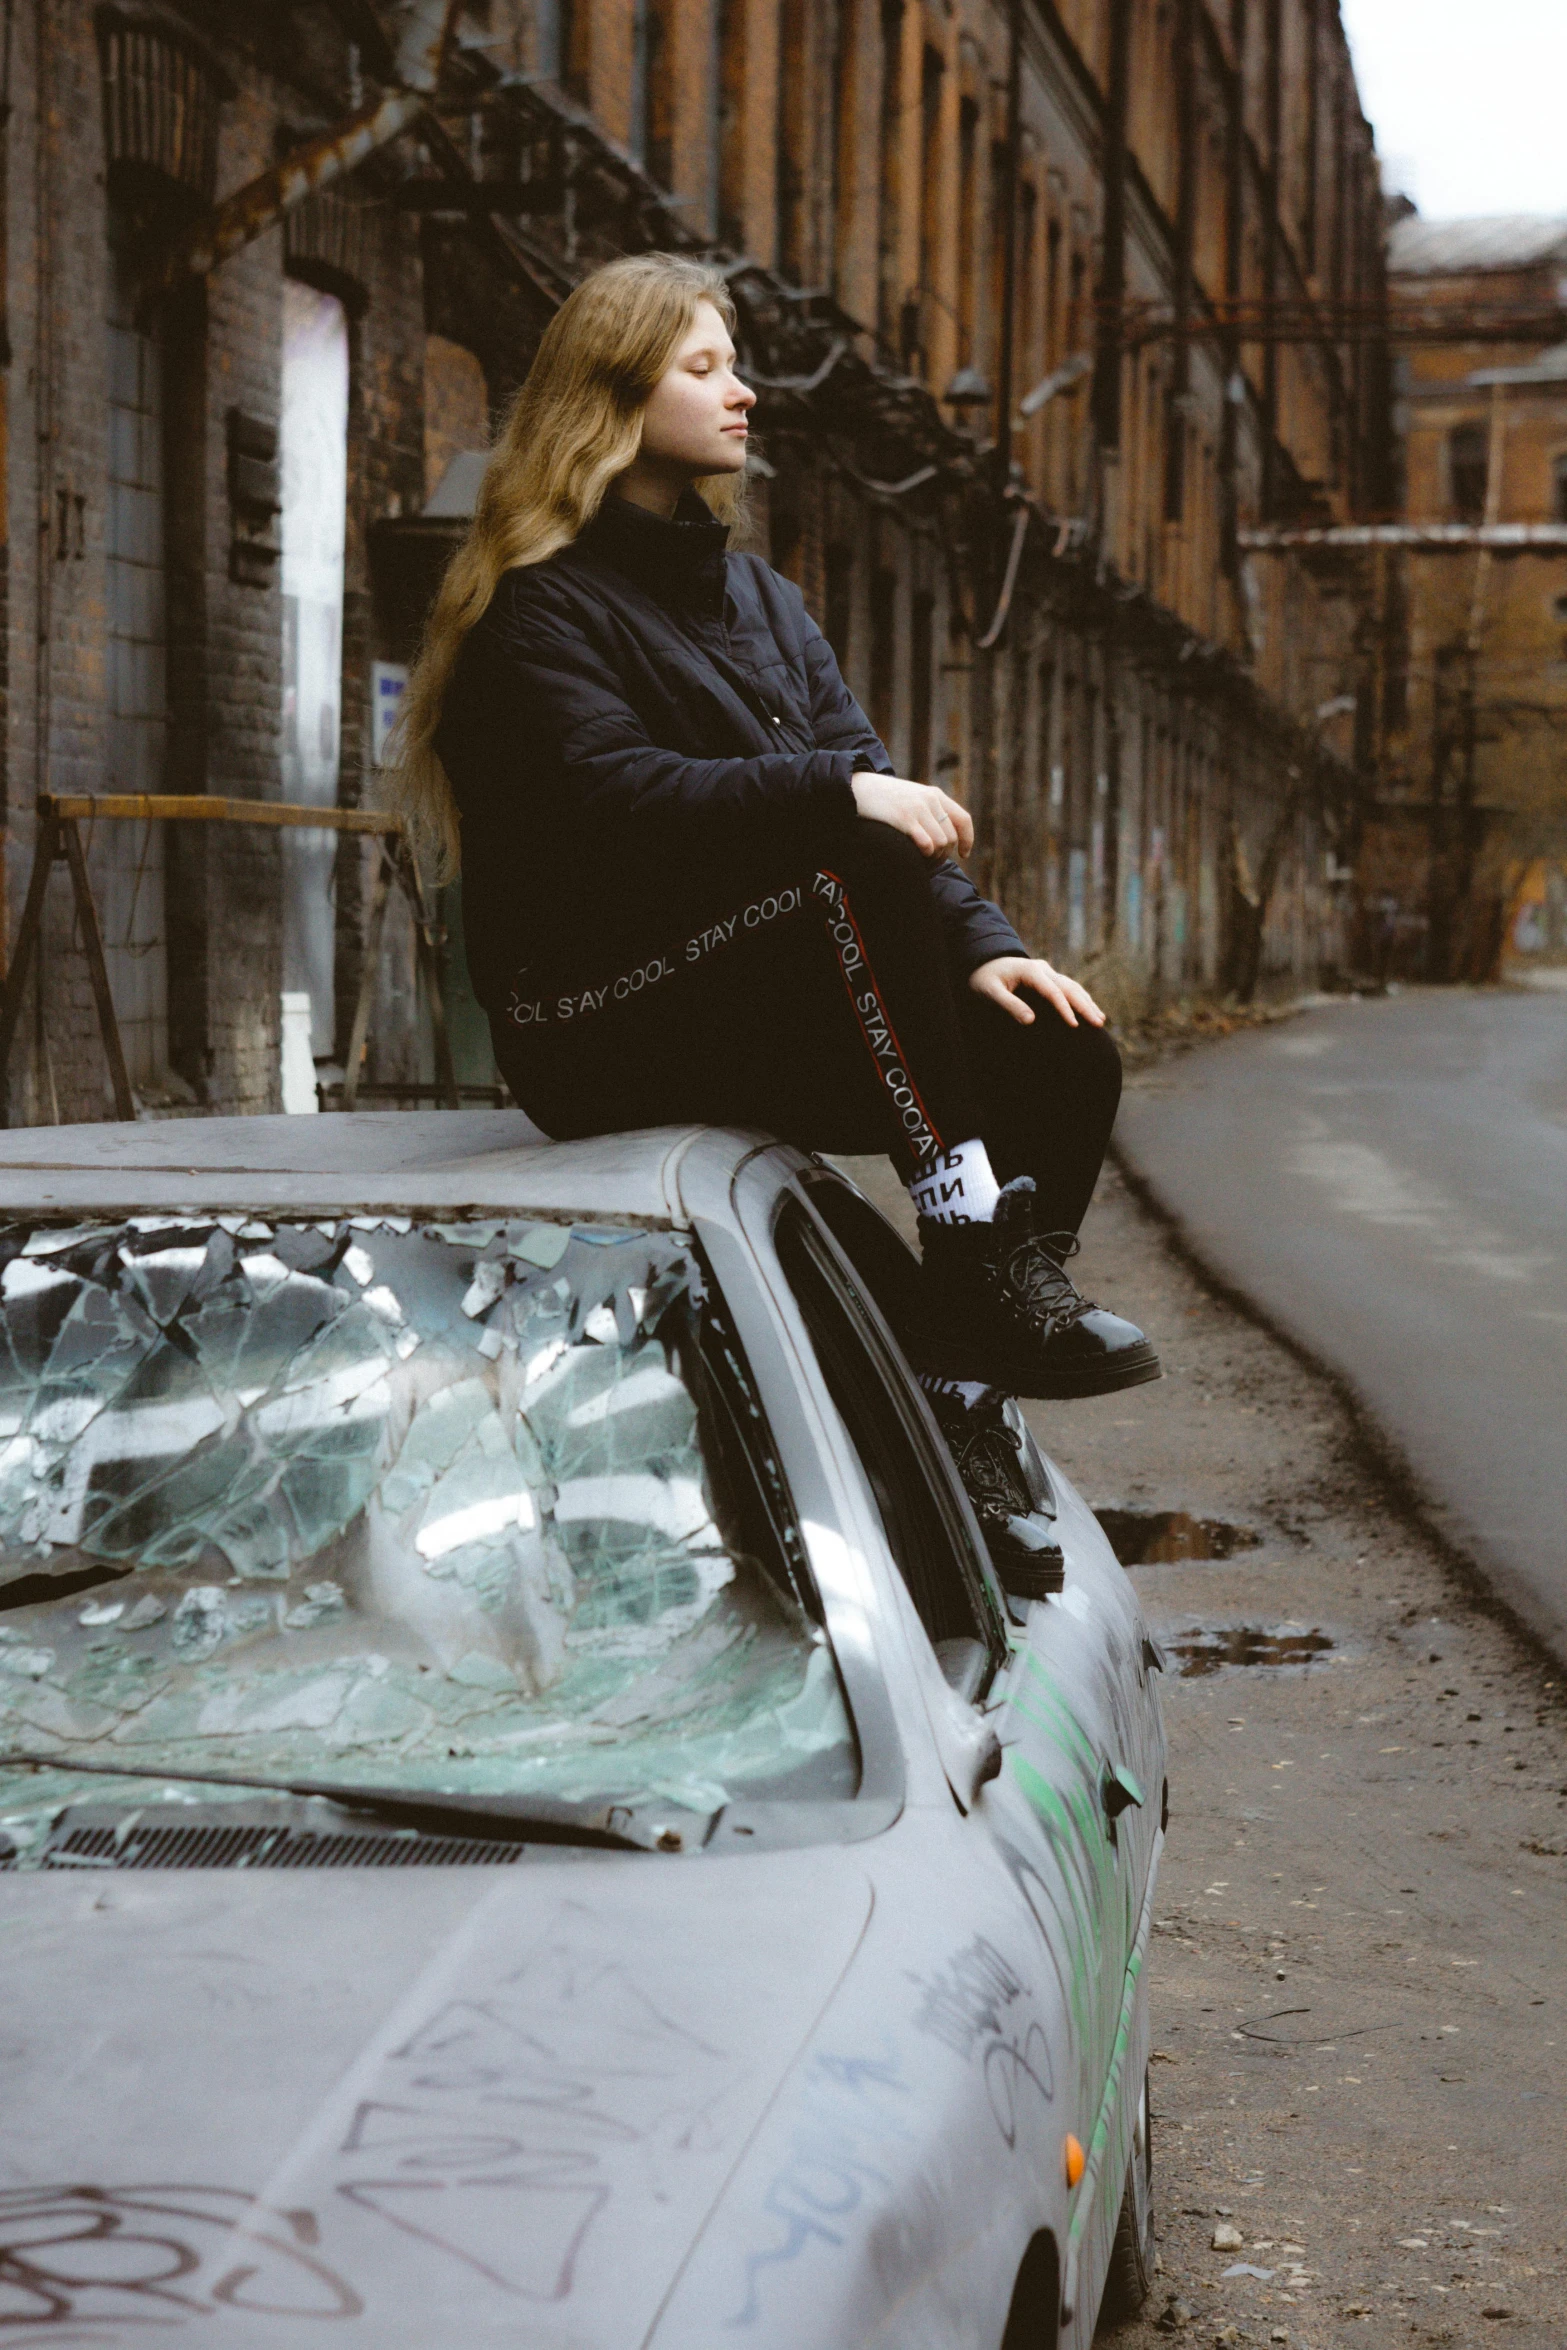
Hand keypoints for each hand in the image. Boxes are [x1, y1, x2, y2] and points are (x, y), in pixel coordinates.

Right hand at [852, 772, 973, 858]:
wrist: (858, 789)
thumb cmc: (884, 800)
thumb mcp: (911, 798)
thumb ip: (928, 811)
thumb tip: (943, 837)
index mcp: (935, 795)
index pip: (963, 820)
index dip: (967, 840)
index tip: (963, 855)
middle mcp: (930, 800)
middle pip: (951, 837)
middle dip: (944, 855)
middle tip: (931, 863)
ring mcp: (917, 809)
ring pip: (941, 843)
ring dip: (933, 857)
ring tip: (922, 861)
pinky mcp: (904, 818)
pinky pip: (927, 844)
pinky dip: (924, 855)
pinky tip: (914, 856)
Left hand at [968, 955, 1105, 1028]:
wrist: (981, 962)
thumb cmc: (983, 979)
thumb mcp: (990, 992)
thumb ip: (1009, 1005)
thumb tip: (1030, 1021)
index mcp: (1030, 970)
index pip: (1053, 991)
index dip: (1064, 1009)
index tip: (1074, 1026)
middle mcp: (1042, 969)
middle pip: (1069, 987)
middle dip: (1085, 1006)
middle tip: (1099, 1024)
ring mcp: (1047, 971)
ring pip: (1072, 986)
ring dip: (1087, 1002)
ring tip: (1100, 1020)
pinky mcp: (1047, 977)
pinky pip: (1068, 987)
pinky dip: (1081, 998)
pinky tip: (1091, 1009)